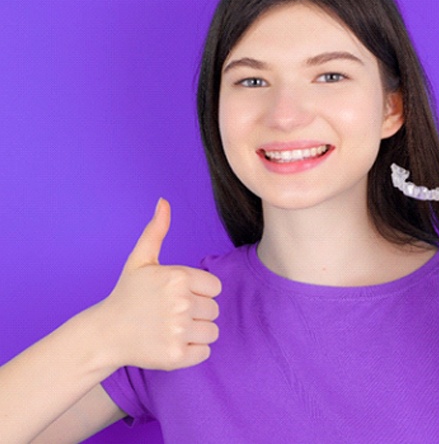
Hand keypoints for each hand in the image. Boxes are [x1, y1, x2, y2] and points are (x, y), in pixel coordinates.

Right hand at [100, 198, 221, 370]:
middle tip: (171, 313)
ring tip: (172, 328)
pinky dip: (192, 351)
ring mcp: (178, 331)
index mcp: (178, 277)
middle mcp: (181, 303)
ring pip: (213, 331)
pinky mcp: (175, 356)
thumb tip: (164, 201)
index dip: (199, 291)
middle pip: (214, 310)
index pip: (215, 287)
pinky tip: (171, 343)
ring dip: (197, 332)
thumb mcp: (140, 259)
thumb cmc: (127, 294)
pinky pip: (205, 352)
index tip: (179, 295)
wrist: (105, 333)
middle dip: (197, 312)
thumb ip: (156, 230)